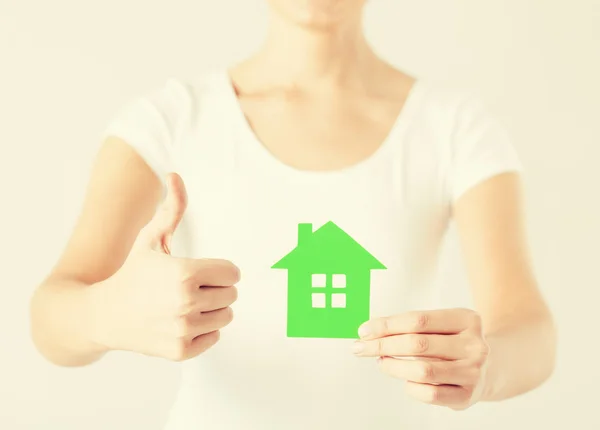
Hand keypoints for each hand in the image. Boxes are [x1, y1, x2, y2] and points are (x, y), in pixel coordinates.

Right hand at [90, 173, 240, 360]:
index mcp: (185, 273)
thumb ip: (171, 209)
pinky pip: (215, 337)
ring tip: (186, 304)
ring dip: (212, 309)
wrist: (103, 315)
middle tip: (190, 288)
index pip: (233, 273)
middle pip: (232, 294)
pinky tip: (180, 322)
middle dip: (216, 288)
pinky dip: (203, 331)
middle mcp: (186, 304)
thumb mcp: (150, 238)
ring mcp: (183, 330)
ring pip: (226, 316)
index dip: (219, 270)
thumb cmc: (133, 272)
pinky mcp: (181, 351)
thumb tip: (175, 175)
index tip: (201, 270)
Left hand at [353, 308, 489, 409]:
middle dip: (383, 345)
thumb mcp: (442, 325)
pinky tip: (405, 379)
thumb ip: (410, 325)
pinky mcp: (466, 396)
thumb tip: (369, 331)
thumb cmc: (454, 342)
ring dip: (393, 366)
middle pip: (418, 344)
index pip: (418, 320)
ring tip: (381, 362)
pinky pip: (428, 394)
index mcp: (466, 319)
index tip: (364, 330)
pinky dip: (409, 386)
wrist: (491, 368)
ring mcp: (473, 372)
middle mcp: (474, 345)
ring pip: (422, 370)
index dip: (387, 325)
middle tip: (362, 347)